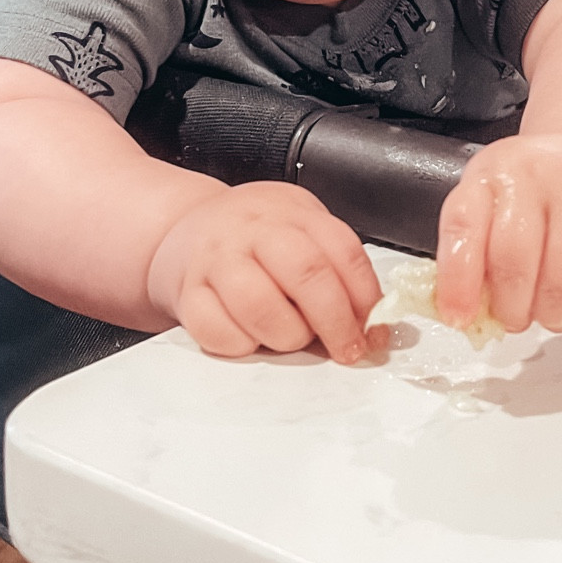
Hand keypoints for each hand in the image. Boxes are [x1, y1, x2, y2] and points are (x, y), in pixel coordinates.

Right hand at [147, 182, 382, 364]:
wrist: (188, 227)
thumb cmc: (254, 236)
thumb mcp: (300, 230)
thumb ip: (336, 269)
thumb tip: (372, 326)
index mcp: (291, 213)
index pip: (343, 251)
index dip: (366, 298)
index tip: (374, 333)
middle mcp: (253, 231)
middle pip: (306, 273)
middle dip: (335, 322)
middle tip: (345, 349)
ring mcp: (216, 260)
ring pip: (260, 306)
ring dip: (287, 335)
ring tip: (290, 337)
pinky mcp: (187, 293)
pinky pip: (218, 331)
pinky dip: (242, 345)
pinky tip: (250, 335)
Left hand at [435, 134, 561, 334]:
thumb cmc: (541, 191)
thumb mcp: (494, 202)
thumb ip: (473, 252)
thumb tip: (463, 313)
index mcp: (492, 174)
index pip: (463, 227)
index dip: (457, 282)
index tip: (459, 318)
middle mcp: (537, 176)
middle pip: (513, 261)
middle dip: (510, 309)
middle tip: (514, 320)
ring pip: (559, 282)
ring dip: (550, 314)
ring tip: (550, 312)